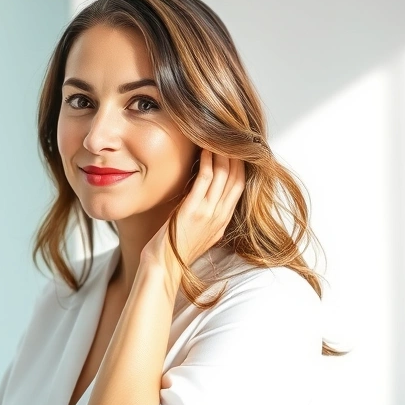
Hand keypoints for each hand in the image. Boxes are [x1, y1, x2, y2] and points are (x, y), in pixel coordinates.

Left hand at [140, 149, 245, 292]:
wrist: (162, 267)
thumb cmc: (173, 248)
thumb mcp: (197, 232)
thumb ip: (204, 215)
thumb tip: (202, 197)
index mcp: (222, 222)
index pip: (239, 188)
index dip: (241, 167)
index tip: (237, 150)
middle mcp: (219, 217)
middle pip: (237, 179)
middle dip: (237, 156)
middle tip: (232, 137)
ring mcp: (208, 214)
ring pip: (224, 176)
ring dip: (222, 154)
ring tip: (218, 137)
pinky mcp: (193, 211)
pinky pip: (205, 180)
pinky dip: (207, 162)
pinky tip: (205, 150)